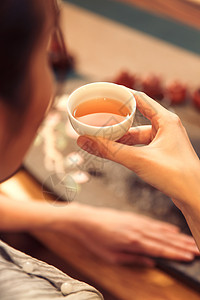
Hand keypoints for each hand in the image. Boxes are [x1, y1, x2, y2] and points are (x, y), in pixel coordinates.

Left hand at [53, 204, 198, 265]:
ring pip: (162, 230)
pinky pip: (153, 222)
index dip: (176, 253)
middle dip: (183, 245)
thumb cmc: (96, 239)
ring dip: (178, 236)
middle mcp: (138, 230)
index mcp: (133, 241)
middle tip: (198, 249)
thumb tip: (152, 262)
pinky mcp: (134, 217)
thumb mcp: (112, 255)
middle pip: (165, 239)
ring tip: (190, 240)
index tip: (190, 257)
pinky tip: (173, 229)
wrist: (86, 219)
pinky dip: (165, 226)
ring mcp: (137, 221)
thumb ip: (134, 259)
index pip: (160, 249)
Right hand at [77, 91, 199, 208]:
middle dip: (117, 119)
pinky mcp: (163, 153)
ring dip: (122, 136)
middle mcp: (167, 126)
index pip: (139, 98)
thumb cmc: (175, 175)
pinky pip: (142, 144)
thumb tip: (84, 140)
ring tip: (103, 138)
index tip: (104, 93)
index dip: (121, 94)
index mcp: (166, 120)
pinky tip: (117, 152)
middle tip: (98, 118)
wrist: (194, 197)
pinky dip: (129, 147)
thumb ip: (110, 150)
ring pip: (138, 133)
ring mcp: (165, 140)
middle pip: (137, 115)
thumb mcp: (138, 159)